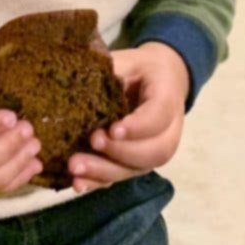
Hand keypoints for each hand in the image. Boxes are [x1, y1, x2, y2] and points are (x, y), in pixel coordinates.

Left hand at [68, 42, 189, 193]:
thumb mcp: (127, 60)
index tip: (112, 129)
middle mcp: (168, 131)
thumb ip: (111, 70)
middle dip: (120, 153)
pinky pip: (122, 177)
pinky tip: (78, 183)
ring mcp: (153, 151)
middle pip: (153, 151)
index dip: (137, 127)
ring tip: (76, 168)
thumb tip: (77, 76)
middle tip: (92, 141)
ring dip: (105, 172)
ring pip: (137, 169)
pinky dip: (100, 183)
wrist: (158, 81)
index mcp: (167, 98)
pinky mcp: (137, 162)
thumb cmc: (138, 69)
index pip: (157, 117)